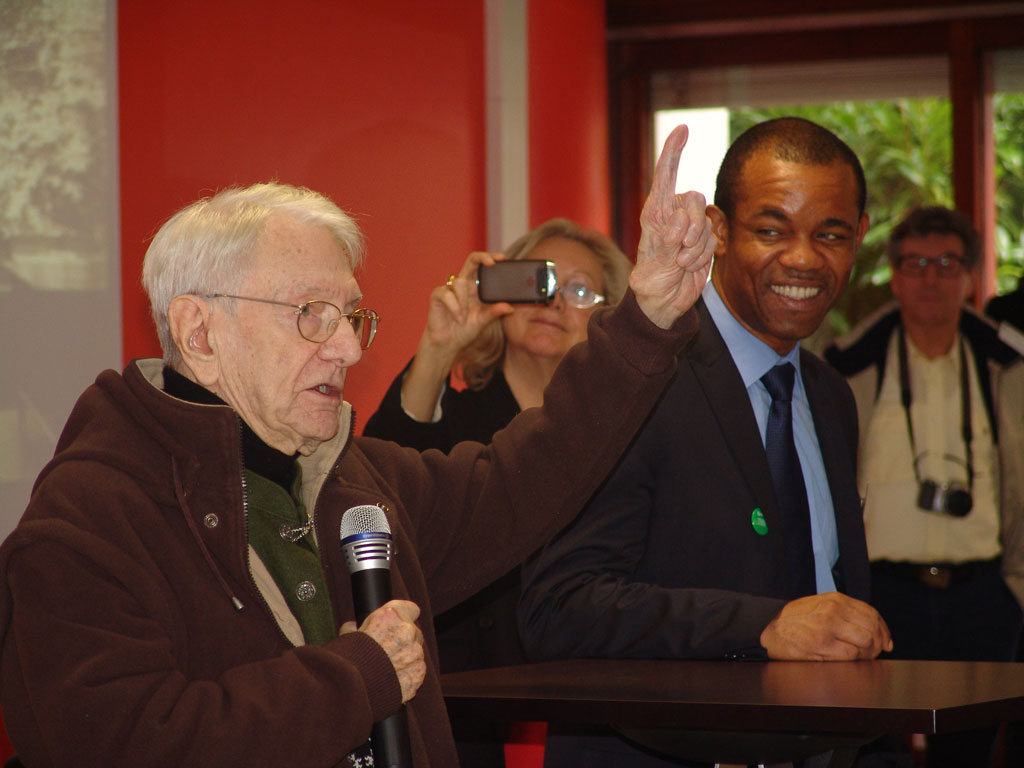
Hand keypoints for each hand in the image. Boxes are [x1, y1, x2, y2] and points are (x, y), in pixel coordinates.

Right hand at [340, 599, 425, 702]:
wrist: (354, 687)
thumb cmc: (349, 659)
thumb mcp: (348, 636)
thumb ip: (355, 629)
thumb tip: (352, 627)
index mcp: (390, 616)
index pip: (411, 609)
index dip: (404, 617)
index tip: (398, 626)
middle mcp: (407, 631)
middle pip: (414, 632)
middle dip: (404, 641)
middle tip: (388, 651)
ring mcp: (415, 652)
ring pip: (416, 652)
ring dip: (406, 659)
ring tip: (387, 669)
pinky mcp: (419, 672)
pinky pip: (417, 670)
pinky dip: (408, 675)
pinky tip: (392, 680)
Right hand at [400, 252, 512, 420]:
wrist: (447, 344)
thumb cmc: (464, 330)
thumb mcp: (482, 321)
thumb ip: (494, 312)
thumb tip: (509, 307)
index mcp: (475, 288)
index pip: (482, 267)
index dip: (491, 258)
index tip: (503, 258)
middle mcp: (463, 285)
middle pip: (471, 261)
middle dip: (482, 258)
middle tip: (492, 263)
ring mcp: (449, 288)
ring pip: (459, 282)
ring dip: (464, 302)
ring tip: (463, 318)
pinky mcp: (437, 295)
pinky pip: (447, 294)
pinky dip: (454, 307)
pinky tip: (456, 318)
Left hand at [629, 124, 716, 328]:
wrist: (663, 304)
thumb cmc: (650, 287)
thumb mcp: (652, 270)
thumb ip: (668, 244)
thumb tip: (680, 220)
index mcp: (653, 214)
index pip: (664, 176)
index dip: (673, 151)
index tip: (683, 129)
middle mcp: (671, 216)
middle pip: (693, 198)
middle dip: (693, 223)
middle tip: (682, 248)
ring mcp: (689, 228)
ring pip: (706, 220)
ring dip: (697, 245)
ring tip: (681, 263)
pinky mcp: (703, 240)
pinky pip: (713, 238)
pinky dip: (704, 254)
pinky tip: (689, 266)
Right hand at [759, 592, 892, 660]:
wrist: (768, 627)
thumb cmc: (795, 619)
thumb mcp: (820, 606)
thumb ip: (845, 613)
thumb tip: (875, 630)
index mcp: (835, 599)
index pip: (871, 614)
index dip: (883, 630)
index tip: (886, 642)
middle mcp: (833, 610)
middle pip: (872, 629)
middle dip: (878, 645)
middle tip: (873, 653)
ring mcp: (827, 627)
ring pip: (865, 642)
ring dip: (867, 654)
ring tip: (860, 657)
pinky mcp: (821, 645)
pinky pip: (851, 654)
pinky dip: (853, 659)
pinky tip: (846, 659)